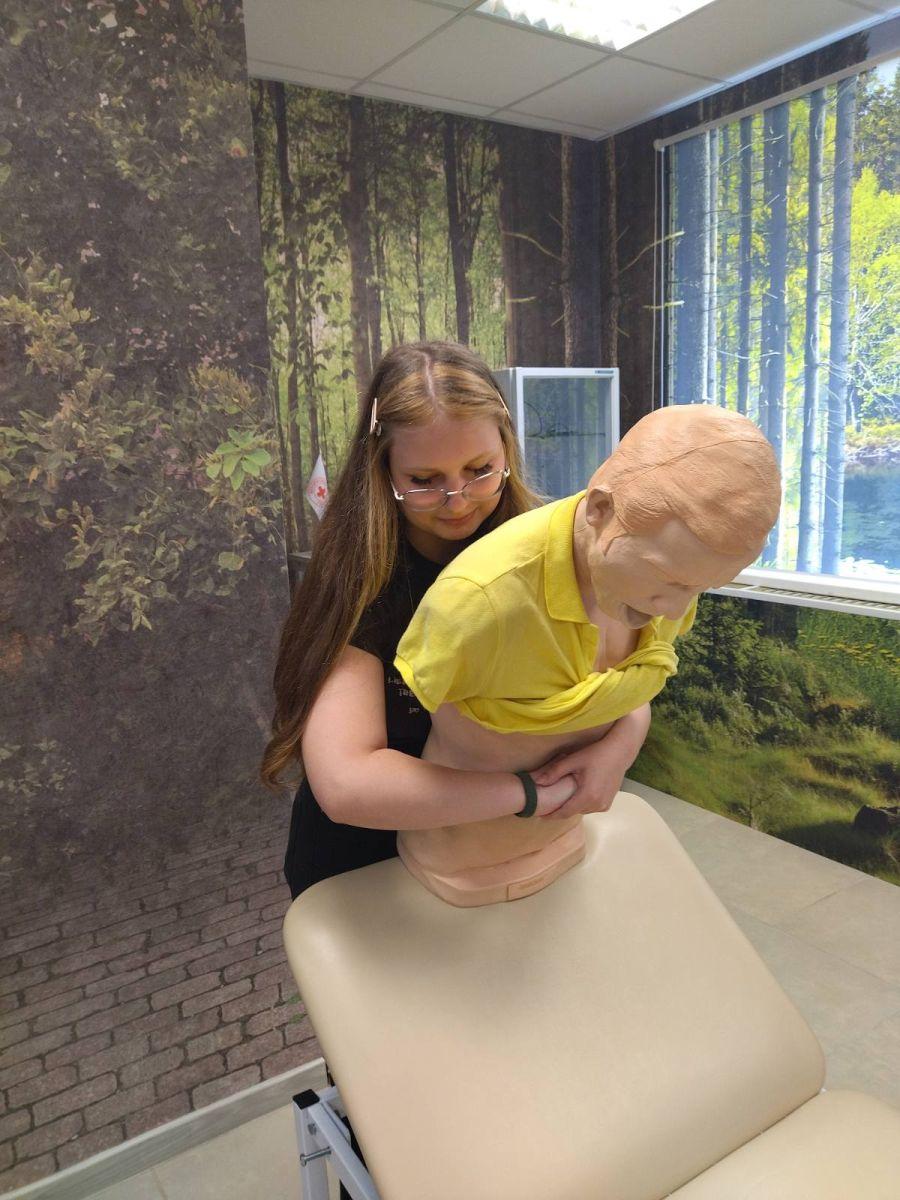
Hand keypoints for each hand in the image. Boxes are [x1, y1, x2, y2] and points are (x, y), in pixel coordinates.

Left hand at [531, 705, 651, 820]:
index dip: (551, 815)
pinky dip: (583, 804)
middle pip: (573, 812)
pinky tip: (576, 795)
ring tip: (560, 800)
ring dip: (572, 807)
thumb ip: (554, 772)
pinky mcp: (608, 803)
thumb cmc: (596, 754)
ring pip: (582, 811)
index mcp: (587, 796)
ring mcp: (604, 805)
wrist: (620, 753)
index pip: (565, 812)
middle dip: (560, 810)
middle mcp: (597, 804)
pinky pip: (591, 808)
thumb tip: (537, 782)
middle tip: (548, 805)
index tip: (540, 815)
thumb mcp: (573, 760)